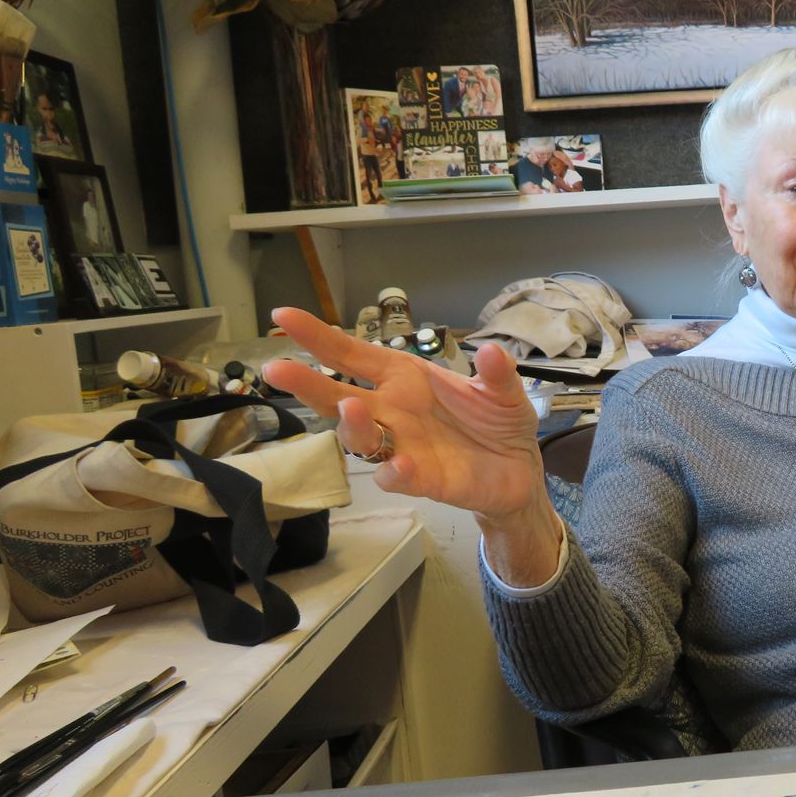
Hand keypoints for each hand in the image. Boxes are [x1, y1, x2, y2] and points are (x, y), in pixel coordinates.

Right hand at [261, 306, 551, 527]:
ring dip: (351, 424)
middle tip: (277, 370)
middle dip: (308, 383)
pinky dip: (393, 471)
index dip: (320, 337)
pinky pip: (394, 476)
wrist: (518, 470)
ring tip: (349, 407)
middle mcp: (392, 410)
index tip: (284, 316)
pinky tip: (399, 465)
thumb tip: (493, 351)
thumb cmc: (497, 422)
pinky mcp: (419, 479)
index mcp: (405, 378)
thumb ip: (497, 373)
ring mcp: (401, 445)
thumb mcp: (504, 392)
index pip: (353, 354)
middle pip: (338, 396)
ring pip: (359, 437)